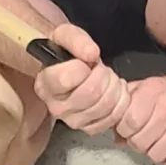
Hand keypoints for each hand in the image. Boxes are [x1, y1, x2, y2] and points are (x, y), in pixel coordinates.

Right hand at [32, 20, 130, 136]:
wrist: (70, 69)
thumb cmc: (66, 52)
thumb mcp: (66, 35)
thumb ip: (77, 40)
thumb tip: (91, 54)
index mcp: (45, 85)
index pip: (67, 78)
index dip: (82, 66)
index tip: (84, 61)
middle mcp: (56, 108)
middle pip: (91, 93)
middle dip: (103, 74)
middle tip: (100, 67)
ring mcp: (74, 122)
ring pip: (105, 105)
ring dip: (113, 86)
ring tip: (107, 77)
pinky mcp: (90, 129)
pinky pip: (114, 117)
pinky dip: (120, 101)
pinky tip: (113, 91)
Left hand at [114, 72, 165, 164]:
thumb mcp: (143, 89)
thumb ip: (125, 107)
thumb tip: (115, 136)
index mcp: (155, 91)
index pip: (129, 122)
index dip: (124, 129)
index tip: (128, 127)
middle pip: (140, 142)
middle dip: (137, 141)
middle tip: (144, 134)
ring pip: (155, 156)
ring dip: (153, 151)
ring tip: (158, 139)